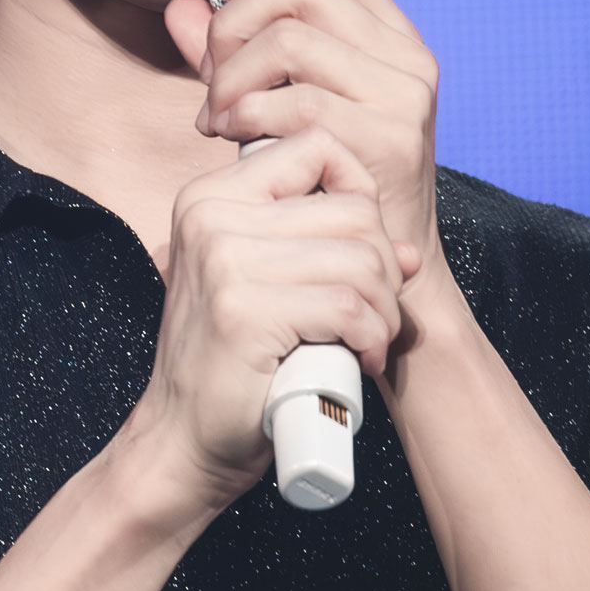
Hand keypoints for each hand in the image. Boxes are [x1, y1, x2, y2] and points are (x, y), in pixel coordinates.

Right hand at [134, 129, 408, 504]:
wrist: (182, 442)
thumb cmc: (233, 368)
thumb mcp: (270, 289)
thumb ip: (326, 253)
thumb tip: (407, 251)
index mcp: (210, 196)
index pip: (317, 147)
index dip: (360, 197)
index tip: (359, 254)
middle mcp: (211, 215)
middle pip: (354, 211)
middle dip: (384, 269)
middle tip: (371, 316)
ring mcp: (223, 260)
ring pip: (361, 260)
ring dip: (384, 311)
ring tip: (366, 342)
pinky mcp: (244, 310)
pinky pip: (350, 306)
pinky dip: (371, 338)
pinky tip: (359, 360)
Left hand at [164, 0, 444, 289]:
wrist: (384, 272)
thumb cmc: (326, 183)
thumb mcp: (282, 107)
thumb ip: (235, 55)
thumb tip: (180, 6)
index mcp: (389, 34)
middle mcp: (406, 55)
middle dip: (232, 25)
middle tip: (209, 77)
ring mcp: (404, 94)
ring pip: (288, 41)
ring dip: (231, 78)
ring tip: (214, 118)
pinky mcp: (390, 137)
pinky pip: (295, 103)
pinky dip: (245, 115)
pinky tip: (229, 139)